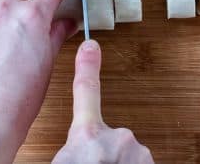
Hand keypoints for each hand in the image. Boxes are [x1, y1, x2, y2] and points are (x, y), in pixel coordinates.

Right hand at [53, 40, 153, 163]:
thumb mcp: (60, 163)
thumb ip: (70, 149)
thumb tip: (72, 150)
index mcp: (87, 135)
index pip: (85, 91)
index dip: (87, 67)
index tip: (91, 47)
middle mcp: (117, 138)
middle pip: (107, 137)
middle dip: (101, 152)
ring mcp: (139, 153)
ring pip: (124, 154)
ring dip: (115, 162)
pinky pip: (137, 163)